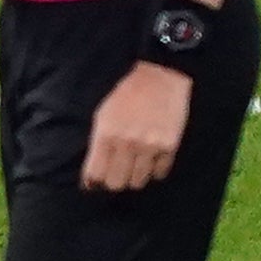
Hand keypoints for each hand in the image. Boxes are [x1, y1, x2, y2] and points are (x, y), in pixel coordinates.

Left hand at [81, 60, 191, 193]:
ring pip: (138, 182)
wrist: (160, 76)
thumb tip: (91, 177)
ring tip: (134, 164)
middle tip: (116, 172)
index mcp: (106, 134)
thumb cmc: (126, 94)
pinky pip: (159, 174)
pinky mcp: (170, 146)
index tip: (95, 181)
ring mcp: (150, 146)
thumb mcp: (103, 115)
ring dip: (134, 176)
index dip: (93, 182)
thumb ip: (97, 145)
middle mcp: (127, 143)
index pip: (95, 175)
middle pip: (116, 184)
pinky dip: (154, 171)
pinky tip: (150, 159)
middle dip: (113, 181)